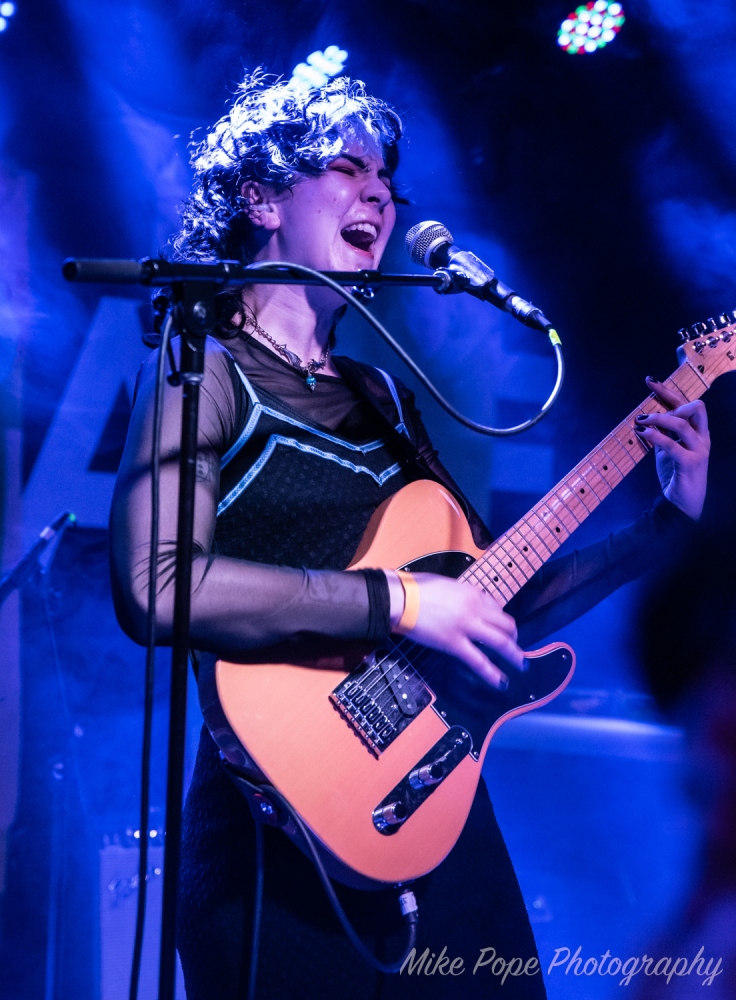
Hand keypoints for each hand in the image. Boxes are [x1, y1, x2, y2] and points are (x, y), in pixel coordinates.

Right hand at [386, 571, 523, 688]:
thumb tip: (464, 606)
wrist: (402, 599)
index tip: (499, 627)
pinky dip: (492, 673)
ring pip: (500, 642)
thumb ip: (461, 596)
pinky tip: (500, 681)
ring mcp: (467, 627)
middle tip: (515, 646)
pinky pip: (478, 661)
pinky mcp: (454, 644)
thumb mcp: (447, 585)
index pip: (496, 607)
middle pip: (505, 624)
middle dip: (514, 637)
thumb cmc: (417, 588)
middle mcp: (475, 609)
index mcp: (473, 593)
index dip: (500, 619)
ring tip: (521, 664)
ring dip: (514, 654)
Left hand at [636, 376, 709, 519]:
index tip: (649, 380)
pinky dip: (655, 436)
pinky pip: (672, 444)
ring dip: (659, 419)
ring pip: (682, 423)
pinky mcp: (690, 463)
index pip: (686, 405)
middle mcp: (702, 438)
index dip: (668, 391)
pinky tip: (642, 434)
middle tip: (647, 412)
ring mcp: (699, 450)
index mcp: (698, 432)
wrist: (682, 504)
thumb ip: (661, 433)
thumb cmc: (676, 474)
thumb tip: (645, 418)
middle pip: (695, 407)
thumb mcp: (667, 449)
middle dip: (670, 401)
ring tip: (641, 422)